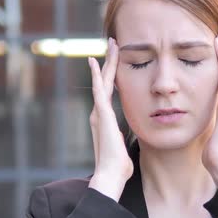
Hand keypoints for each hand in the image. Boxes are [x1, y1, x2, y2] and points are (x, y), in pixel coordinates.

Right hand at [87, 38, 132, 200]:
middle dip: (109, 62)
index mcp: (105, 120)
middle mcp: (99, 113)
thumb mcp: (122, 146)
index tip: (114, 62)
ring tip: (111, 44)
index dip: (111, 75)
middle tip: (113, 43)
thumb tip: (121, 137)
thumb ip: (120, 138)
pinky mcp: (101, 115)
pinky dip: (96, 75)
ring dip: (106, 62)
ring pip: (102, 81)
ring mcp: (98, 113)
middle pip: (105, 82)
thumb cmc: (118, 166)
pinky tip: (95, 61)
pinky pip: (98, 90)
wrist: (111, 174)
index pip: (109, 92)